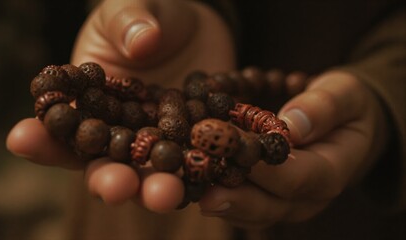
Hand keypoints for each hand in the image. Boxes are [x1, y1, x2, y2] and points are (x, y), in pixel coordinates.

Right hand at [6, 0, 234, 212]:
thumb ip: (129, 23)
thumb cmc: (151, 17)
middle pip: (108, 164)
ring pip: (153, 173)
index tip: (22, 138)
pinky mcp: (192, 142)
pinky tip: (205, 182)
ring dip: (156, 189)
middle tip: (114, 186)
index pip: (64, 126)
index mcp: (91, 103)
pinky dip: (200, 175)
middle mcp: (121, 131)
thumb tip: (142, 43)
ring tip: (164, 194)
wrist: (196, 28)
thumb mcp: (130, 11)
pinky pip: (196, 162)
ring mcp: (157, 140)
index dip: (43, 137)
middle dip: (108, 179)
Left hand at [199, 71, 388, 228]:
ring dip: (217, 199)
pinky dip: (213, 193)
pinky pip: (238, 203)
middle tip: (201, 189)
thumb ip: (324, 107)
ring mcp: (283, 200)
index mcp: (331, 172)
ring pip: (248, 211)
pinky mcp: (263, 195)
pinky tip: (191, 182)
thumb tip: (293, 125)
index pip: (297, 177)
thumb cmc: (345, 106)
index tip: (232, 147)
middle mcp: (306, 196)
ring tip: (188, 189)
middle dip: (233, 196)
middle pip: (268, 205)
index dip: (264, 166)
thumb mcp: (345, 95)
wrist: (343, 125)